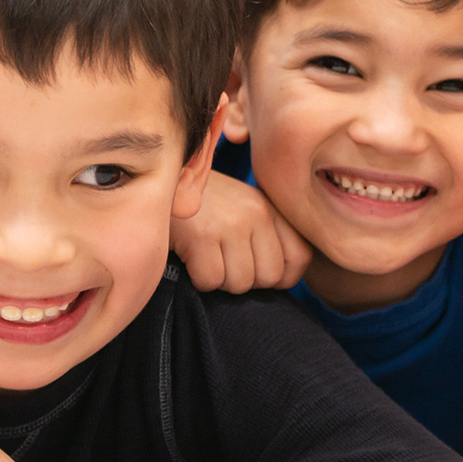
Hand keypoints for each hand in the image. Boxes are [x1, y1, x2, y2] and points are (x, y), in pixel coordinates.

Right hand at [171, 174, 310, 291]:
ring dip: (221, 281)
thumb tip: (279, 280)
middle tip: (226, 264)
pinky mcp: (201, 235)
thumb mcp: (243, 206)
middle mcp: (256, 213)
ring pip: (240, 283)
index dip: (282, 277)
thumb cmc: (204, 203)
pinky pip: (211, 280)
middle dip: (247, 282)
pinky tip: (192, 258)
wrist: (162, 177)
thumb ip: (266, 235)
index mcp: (270, 207)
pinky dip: (199, 279)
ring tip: (207, 258)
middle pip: (270, 276)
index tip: (259, 273)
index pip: (300, 257)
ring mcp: (230, 223)